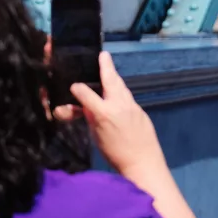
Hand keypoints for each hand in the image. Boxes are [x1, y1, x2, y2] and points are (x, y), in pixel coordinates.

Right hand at [56, 52, 165, 176]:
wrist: (143, 162)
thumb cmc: (115, 154)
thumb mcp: (96, 136)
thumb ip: (90, 118)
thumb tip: (83, 107)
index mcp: (104, 113)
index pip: (87, 94)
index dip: (78, 88)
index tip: (74, 85)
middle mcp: (119, 105)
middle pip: (111, 81)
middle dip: (106, 67)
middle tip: (103, 54)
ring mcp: (132, 107)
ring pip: (121, 88)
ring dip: (114, 78)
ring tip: (108, 68)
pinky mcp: (141, 111)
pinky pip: (128, 97)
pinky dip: (121, 92)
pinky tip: (117, 92)